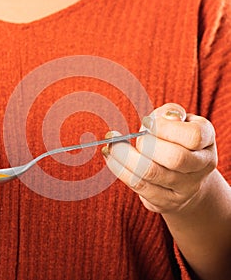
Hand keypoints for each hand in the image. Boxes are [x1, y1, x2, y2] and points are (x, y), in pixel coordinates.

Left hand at [102, 103, 217, 213]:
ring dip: (125, 156)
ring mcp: (186, 188)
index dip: (166, 129)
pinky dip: (119, 168)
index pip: (192, 136)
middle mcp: (201, 166)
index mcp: (206, 141)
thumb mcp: (176, 122)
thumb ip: (169, 114)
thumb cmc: (174, 140)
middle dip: (147, 144)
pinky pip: (138, 184)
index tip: (148, 123)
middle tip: (137, 137)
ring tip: (111, 145)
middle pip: (174, 158)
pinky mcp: (166, 201)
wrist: (183, 177)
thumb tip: (162, 119)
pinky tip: (110, 156)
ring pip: (151, 173)